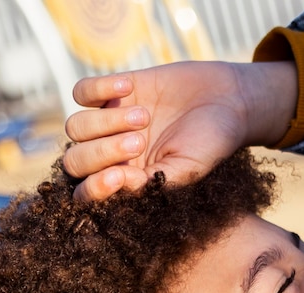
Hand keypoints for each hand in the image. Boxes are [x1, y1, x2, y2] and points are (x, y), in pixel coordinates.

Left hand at [64, 60, 296, 200]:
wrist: (227, 102)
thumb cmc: (211, 142)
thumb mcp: (187, 169)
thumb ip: (154, 182)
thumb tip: (118, 183)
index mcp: (129, 182)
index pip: (88, 194)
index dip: (94, 188)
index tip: (119, 177)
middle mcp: (113, 156)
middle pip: (76, 161)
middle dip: (103, 152)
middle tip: (139, 141)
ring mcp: (109, 123)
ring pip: (76, 127)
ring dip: (107, 121)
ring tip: (145, 115)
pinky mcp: (111, 91)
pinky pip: (81, 91)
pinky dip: (99, 89)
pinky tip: (129, 88)